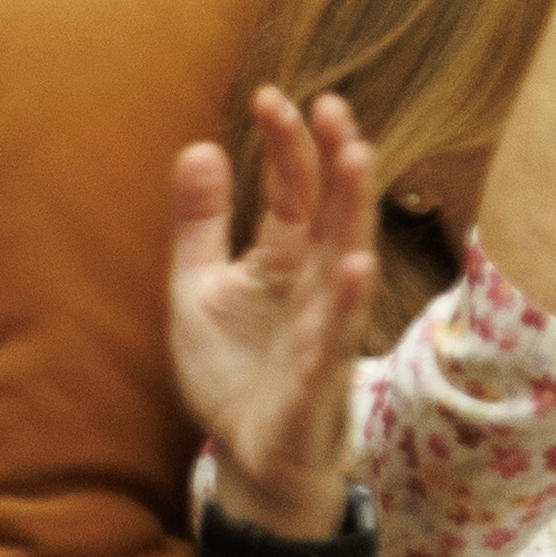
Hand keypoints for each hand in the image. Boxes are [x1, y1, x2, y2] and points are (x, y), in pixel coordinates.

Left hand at [169, 85, 381, 541]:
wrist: (247, 460)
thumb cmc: (233, 372)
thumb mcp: (197, 289)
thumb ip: (200, 224)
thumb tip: (198, 146)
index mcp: (285, 260)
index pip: (294, 191)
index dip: (286, 146)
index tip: (270, 96)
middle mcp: (314, 286)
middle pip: (332, 213)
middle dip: (334, 159)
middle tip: (332, 105)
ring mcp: (322, 330)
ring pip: (346, 261)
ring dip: (354, 211)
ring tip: (357, 157)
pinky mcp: (316, 379)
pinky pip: (335, 337)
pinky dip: (349, 302)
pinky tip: (357, 264)